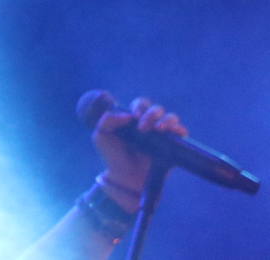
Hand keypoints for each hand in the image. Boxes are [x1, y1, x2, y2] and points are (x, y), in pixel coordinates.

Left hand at [93, 95, 187, 209]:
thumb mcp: (101, 136)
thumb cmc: (112, 155)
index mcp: (133, 119)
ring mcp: (161, 134)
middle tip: (143, 127)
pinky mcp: (172, 145)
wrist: (125, 177)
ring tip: (159, 129)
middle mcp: (149, 124)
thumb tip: (127, 115)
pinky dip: (180, 129)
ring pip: (171, 117)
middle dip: (152, 114)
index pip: (140, 104)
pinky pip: (181, 132)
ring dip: (167, 119)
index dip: (139, 107)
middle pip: (156, 109)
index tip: (134, 117)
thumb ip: (107, 120)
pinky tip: (176, 132)